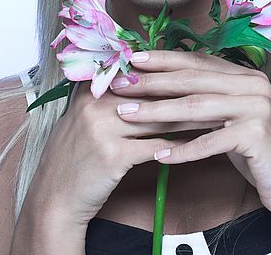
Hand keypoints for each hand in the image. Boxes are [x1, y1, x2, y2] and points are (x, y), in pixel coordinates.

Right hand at [29, 75, 224, 227]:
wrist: (53, 198)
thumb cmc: (75, 155)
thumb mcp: (85, 117)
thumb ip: (111, 95)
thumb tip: (148, 77)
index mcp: (92, 89)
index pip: (139, 72)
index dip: (170, 72)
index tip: (199, 72)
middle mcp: (96, 103)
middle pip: (153, 93)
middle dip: (187, 92)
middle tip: (217, 90)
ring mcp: (103, 128)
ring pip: (159, 117)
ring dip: (191, 117)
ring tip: (215, 114)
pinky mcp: (113, 155)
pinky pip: (156, 146)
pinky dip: (179, 145)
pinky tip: (199, 143)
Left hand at [110, 49, 270, 223]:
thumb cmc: (258, 151)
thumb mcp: (232, 119)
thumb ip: (208, 101)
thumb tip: (164, 91)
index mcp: (245, 75)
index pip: (198, 61)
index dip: (164, 59)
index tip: (132, 59)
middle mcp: (253, 84)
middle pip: (193, 80)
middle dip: (152, 82)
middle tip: (120, 85)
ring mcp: (257, 107)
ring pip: (197, 107)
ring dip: (158, 112)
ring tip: (128, 115)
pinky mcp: (257, 134)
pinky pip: (211, 141)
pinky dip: (183, 150)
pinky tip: (160, 156)